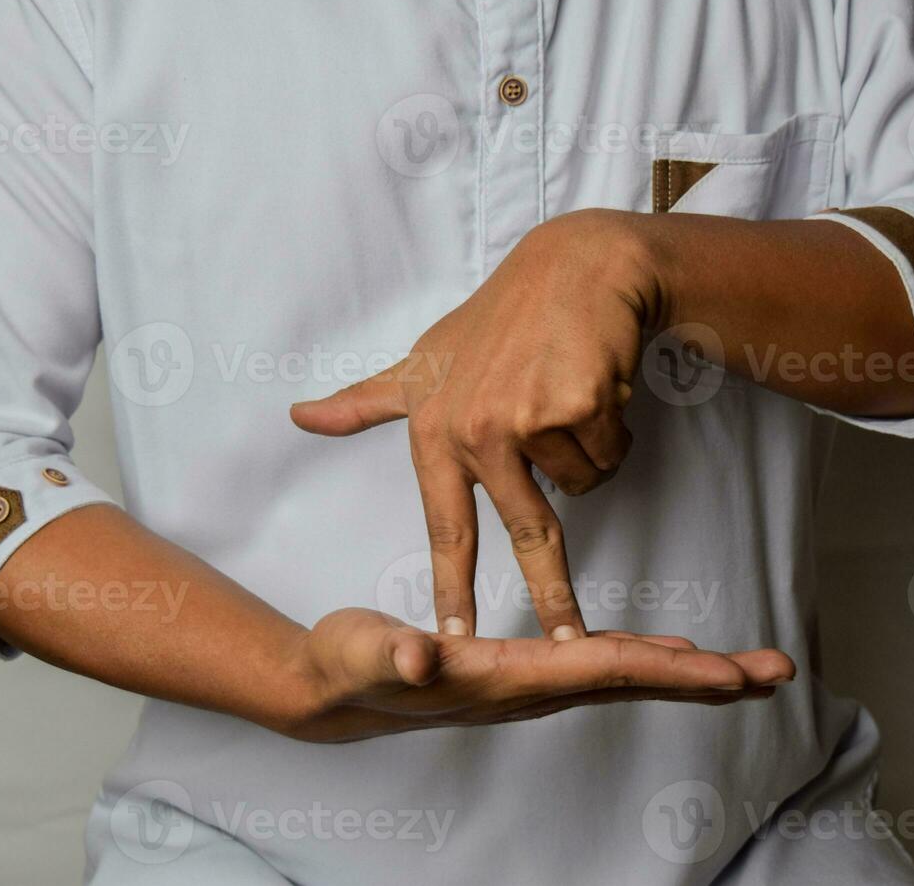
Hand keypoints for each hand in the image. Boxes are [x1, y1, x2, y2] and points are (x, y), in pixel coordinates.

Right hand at [284, 608, 794, 742]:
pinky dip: (646, 661)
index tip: (732, 675)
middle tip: (778, 671)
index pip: (603, 672)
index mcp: (507, 679)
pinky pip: (601, 666)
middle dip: (708, 680)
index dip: (671, 671)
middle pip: (633, 681)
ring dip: (689, 673)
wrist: (331, 687)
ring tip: (746, 669)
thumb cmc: (349, 666)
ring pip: (624, 675)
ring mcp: (530, 683)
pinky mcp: (523, 669)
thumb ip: (391, 653)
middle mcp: (531, 687)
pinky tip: (668, 657)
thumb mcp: (362, 651)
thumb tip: (423, 656)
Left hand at [291, 210, 657, 639]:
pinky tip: (596, 384)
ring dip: (588, 452)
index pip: (447, 529)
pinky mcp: (579, 405)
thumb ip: (366, 402)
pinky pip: (610, 454)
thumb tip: (299, 415)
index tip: (453, 645)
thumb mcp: (424, 360)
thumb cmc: (498, 320)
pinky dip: (613, 428)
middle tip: (569, 639)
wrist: (574, 269)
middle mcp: (478, 430)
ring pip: (582, 484)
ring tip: (569, 396)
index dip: (453, 592)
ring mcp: (528, 417)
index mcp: (437, 431)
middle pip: (528, 532)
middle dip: (556, 596)